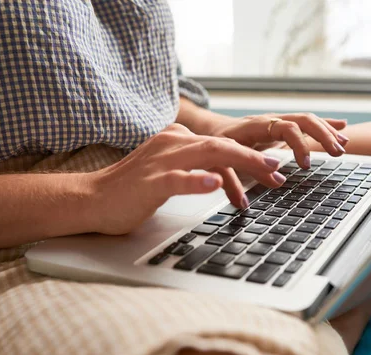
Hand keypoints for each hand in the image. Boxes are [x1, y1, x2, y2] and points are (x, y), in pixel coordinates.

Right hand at [85, 124, 284, 234]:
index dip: (250, 154)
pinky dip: (198, 180)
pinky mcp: (150, 182)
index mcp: (177, 139)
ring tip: (265, 171)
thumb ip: (192, 166)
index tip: (272, 168)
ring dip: (241, 163)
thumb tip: (222, 173)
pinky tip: (215, 182)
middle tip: (279, 169)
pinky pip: (178, 178)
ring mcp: (161, 161)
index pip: (221, 143)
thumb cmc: (132, 190)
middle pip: (222, 145)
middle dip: (254, 157)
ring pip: (208, 155)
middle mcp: (172, 143)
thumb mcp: (168, 171)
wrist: (92, 199)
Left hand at [209, 113, 348, 168]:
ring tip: (343, 146)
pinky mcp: (283, 127)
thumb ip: (240, 176)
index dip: (297, 144)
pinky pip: (307, 124)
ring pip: (307, 120)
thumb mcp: (220, 162)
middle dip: (321, 135)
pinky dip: (325, 126)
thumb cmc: (214, 147)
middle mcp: (268, 120)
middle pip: (301, 119)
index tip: (305, 164)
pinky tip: (342, 129)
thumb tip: (275, 184)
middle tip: (335, 153)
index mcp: (253, 126)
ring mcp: (277, 122)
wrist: (212, 130)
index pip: (282, 127)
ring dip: (327, 131)